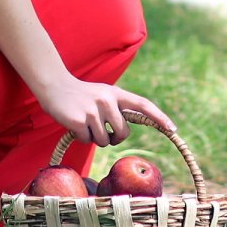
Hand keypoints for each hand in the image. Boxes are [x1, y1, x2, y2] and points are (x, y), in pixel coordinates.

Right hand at [33, 74, 174, 146]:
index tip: (172, 128)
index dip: (159, 117)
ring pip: (104, 140)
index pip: (143, 105)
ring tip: (85, 123)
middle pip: (123, 133)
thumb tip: (128, 130)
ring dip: (95, 138)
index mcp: (117, 93)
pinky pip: (88, 140)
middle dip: (114, 138)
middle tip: (102, 131)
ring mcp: (93, 110)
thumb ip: (118, 108)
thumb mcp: (103, 95)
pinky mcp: (79, 120)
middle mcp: (107, 100)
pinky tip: (74, 124)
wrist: (54, 86)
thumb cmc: (82, 95)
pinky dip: (82, 137)